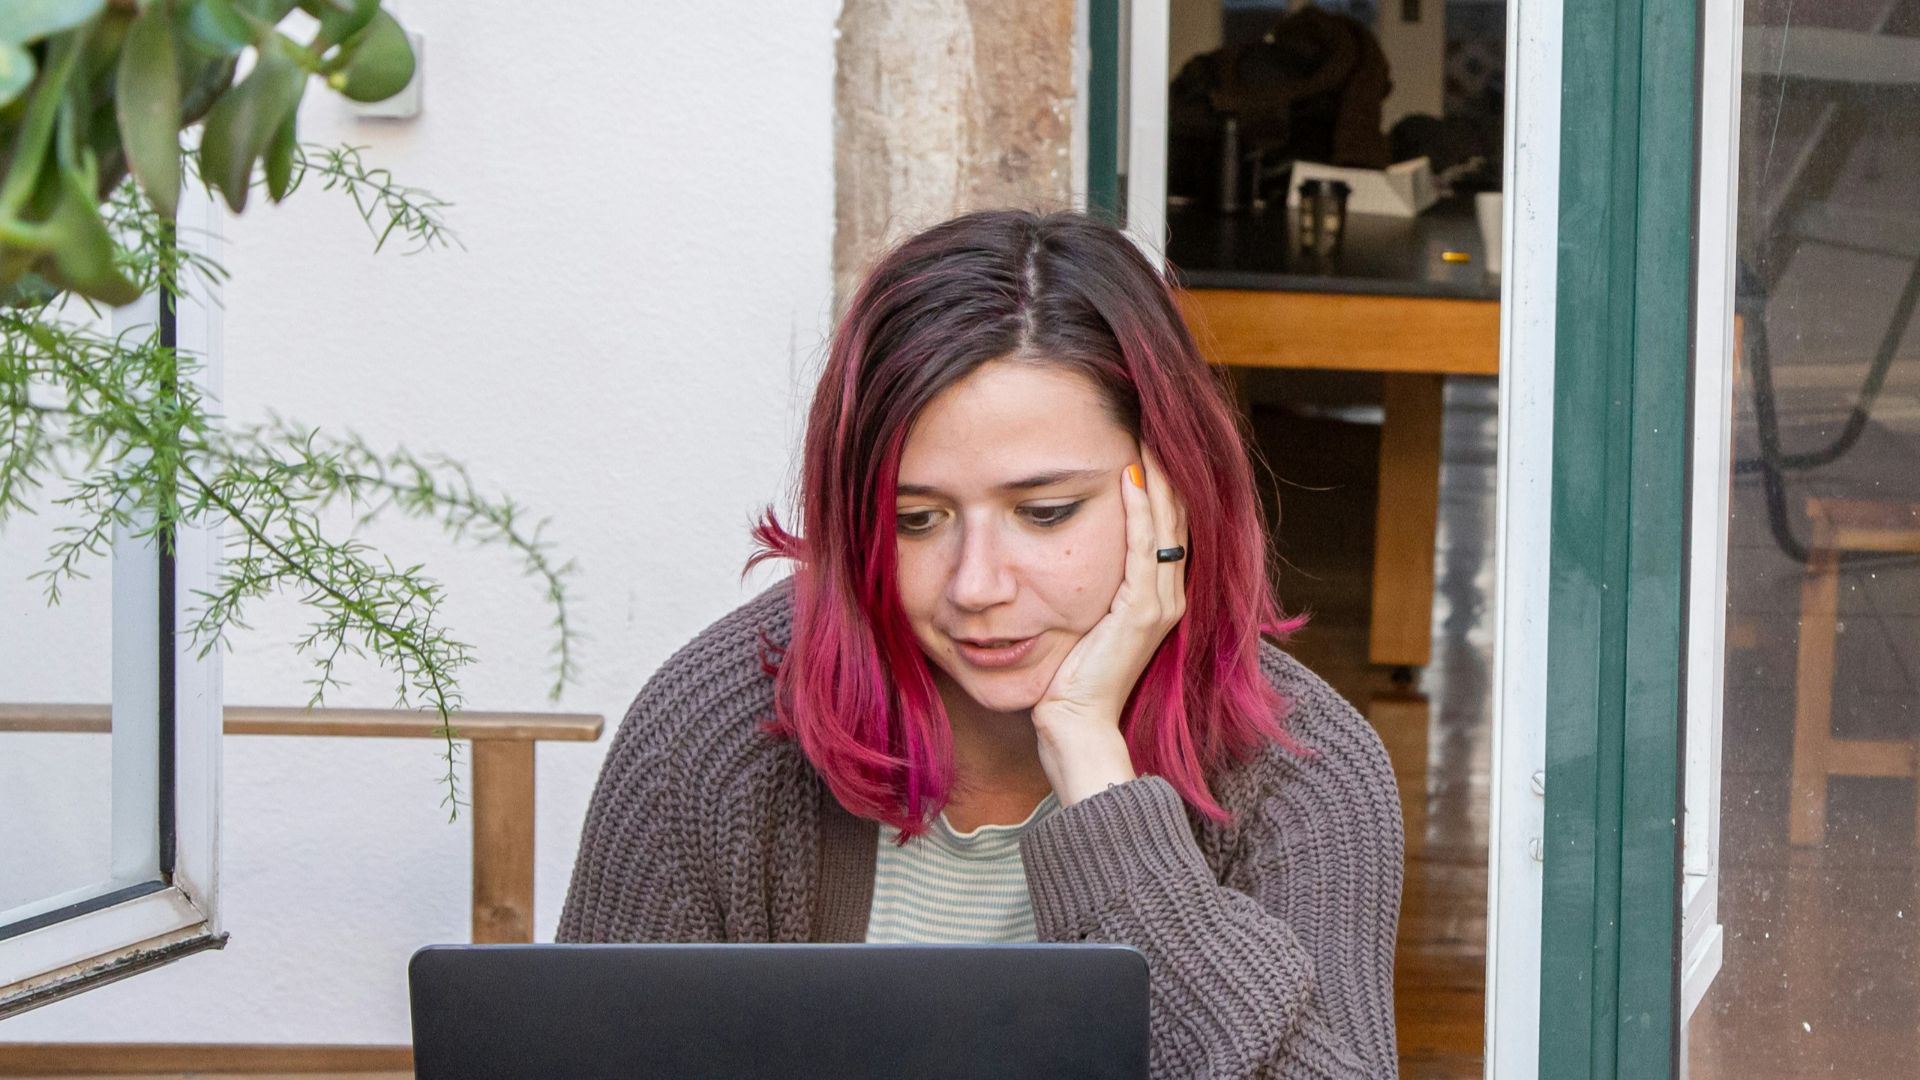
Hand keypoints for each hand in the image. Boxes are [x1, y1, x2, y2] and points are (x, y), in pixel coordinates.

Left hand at [1032, 445, 1189, 805]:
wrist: (1073, 724)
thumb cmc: (1069, 676)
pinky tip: (1129, 479)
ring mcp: (1158, 605)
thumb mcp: (1081, 619)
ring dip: (1157, 478)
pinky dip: (1138, 511)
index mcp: (1156, 597)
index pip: (1164, 526)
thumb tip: (1063, 549)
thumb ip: (1088, 586)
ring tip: (1146, 436)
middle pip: (1173, 517)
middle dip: (1164, 469)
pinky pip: (1143, 550)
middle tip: (1151, 422)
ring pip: (1164, 526)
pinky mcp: (1141, 614)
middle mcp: (1167, 597)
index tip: (1144, 440)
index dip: (1160, 483)